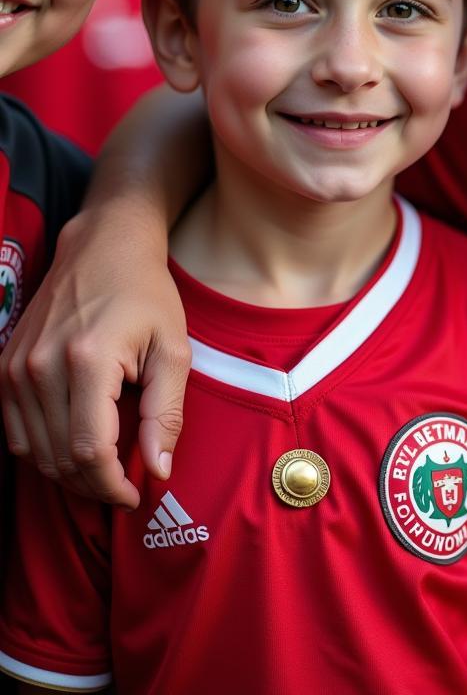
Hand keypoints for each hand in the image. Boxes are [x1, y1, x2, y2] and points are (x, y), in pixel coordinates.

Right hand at [0, 205, 190, 507]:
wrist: (103, 247)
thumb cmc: (147, 295)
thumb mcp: (174, 349)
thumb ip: (165, 412)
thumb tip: (157, 469)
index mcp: (88, 361)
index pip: (88, 451)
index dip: (111, 485)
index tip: (135, 495)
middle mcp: (41, 367)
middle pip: (58, 457)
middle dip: (93, 485)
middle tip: (124, 487)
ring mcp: (15, 367)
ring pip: (34, 451)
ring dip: (69, 473)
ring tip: (105, 472)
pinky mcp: (5, 367)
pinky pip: (16, 431)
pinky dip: (45, 450)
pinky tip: (76, 447)